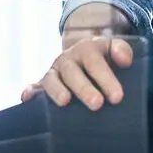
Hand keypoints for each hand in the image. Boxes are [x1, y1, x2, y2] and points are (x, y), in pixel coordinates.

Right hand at [20, 35, 135, 109]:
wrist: (84, 54)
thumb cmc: (104, 58)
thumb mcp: (113, 49)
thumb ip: (122, 50)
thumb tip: (125, 60)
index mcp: (87, 49)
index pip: (95, 62)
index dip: (106, 79)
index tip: (117, 97)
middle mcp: (68, 59)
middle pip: (73, 72)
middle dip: (84, 88)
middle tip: (97, 104)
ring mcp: (54, 71)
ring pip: (52, 79)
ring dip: (57, 90)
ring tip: (65, 102)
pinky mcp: (43, 83)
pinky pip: (35, 86)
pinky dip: (30, 92)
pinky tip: (27, 99)